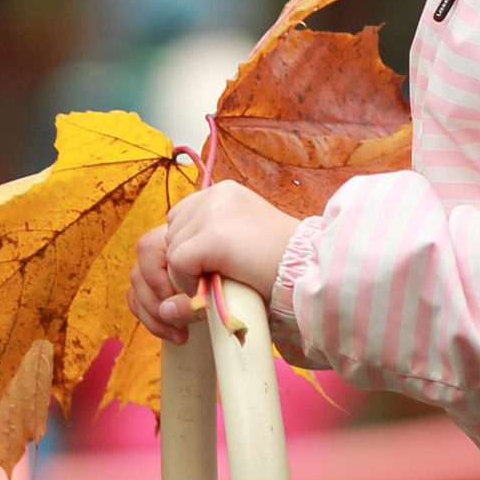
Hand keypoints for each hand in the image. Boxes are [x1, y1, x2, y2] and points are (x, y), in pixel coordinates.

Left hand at [129, 184, 295, 335]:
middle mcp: (215, 194)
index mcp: (224, 192)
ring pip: (172, 250)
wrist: (308, 270)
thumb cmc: (280, 262)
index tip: (210, 267)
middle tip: (213, 279)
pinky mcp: (212, 236)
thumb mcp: (243, 237)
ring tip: (219, 283)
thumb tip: (178, 254)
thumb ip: (212, 236)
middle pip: (171, 232)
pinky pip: (178, 264)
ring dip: (188, 274)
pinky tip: (216, 287)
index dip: (189, 247)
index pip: (181, 217)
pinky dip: (190, 282)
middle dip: (185, 260)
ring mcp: (213, 213)